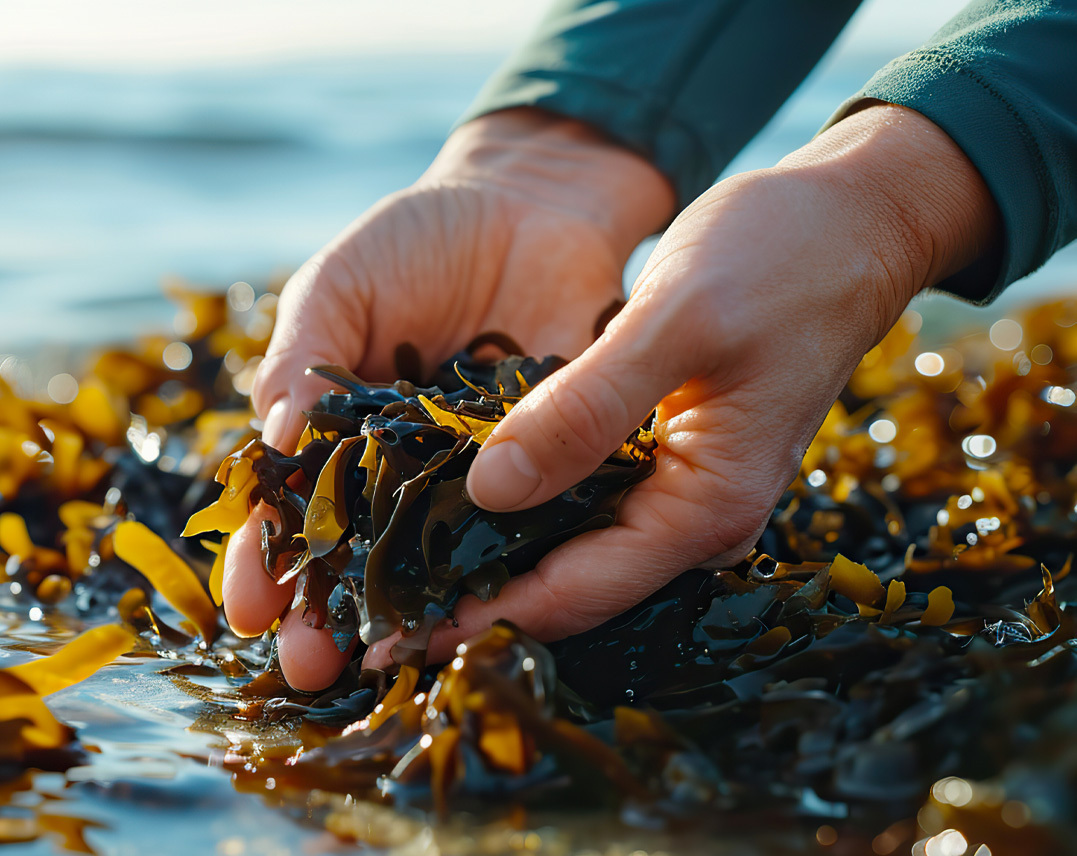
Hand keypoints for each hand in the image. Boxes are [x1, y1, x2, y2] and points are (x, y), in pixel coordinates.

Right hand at [220, 109, 674, 689]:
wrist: (530, 206)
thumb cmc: (419, 238)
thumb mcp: (343, 282)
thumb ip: (305, 358)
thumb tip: (274, 438)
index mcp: (338, 428)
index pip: (291, 506)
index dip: (266, 559)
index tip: (250, 612)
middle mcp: (402, 466)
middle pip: (356, 551)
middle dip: (327, 610)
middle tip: (310, 669)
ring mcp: (475, 472)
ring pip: (433, 554)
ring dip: (408, 609)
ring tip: (387, 658)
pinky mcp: (548, 462)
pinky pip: (524, 521)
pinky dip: (502, 562)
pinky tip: (486, 605)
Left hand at [365, 104, 1000, 667]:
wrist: (852, 224)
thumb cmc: (778, 259)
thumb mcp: (675, 322)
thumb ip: (585, 411)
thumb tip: (491, 492)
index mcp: (704, 506)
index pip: (573, 593)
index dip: (478, 617)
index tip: (387, 635)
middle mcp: (696, 520)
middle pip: (568, 586)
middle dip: (474, 599)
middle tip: (374, 607)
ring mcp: (686, 491)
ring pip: (573, 547)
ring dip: (493, 556)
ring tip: (397, 561)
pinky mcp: (672, 456)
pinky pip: (588, 501)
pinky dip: (526, 503)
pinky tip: (461, 494)